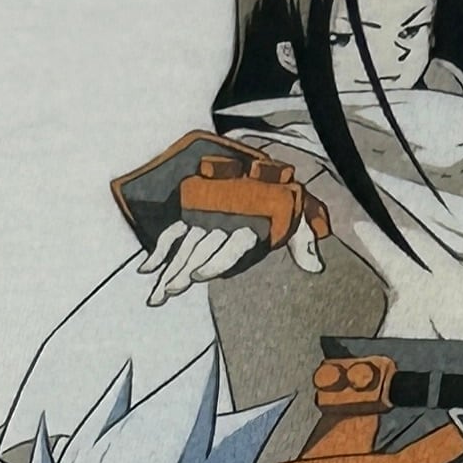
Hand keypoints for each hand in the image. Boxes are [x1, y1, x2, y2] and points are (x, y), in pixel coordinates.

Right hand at [135, 214, 317, 304]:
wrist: (262, 167)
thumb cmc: (280, 199)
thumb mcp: (296, 216)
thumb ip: (302, 242)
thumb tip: (316, 267)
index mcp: (246, 225)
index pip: (228, 248)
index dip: (213, 262)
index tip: (198, 277)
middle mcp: (222, 221)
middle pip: (199, 252)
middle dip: (181, 272)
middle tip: (166, 293)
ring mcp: (204, 217)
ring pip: (183, 247)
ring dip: (167, 270)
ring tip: (155, 296)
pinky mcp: (191, 213)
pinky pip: (172, 232)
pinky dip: (158, 250)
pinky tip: (146, 271)